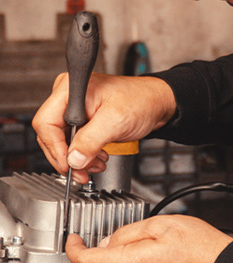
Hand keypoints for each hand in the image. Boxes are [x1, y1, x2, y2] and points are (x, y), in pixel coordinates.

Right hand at [33, 74, 176, 183]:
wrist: (157, 103)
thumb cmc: (141, 101)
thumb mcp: (115, 121)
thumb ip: (91, 140)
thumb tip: (73, 159)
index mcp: (70, 89)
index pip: (46, 123)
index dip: (55, 148)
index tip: (67, 165)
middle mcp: (67, 97)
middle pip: (51, 134)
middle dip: (67, 157)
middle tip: (81, 172)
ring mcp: (73, 108)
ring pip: (61, 141)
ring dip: (77, 158)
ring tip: (96, 164)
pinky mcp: (81, 119)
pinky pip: (73, 141)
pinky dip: (83, 154)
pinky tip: (96, 158)